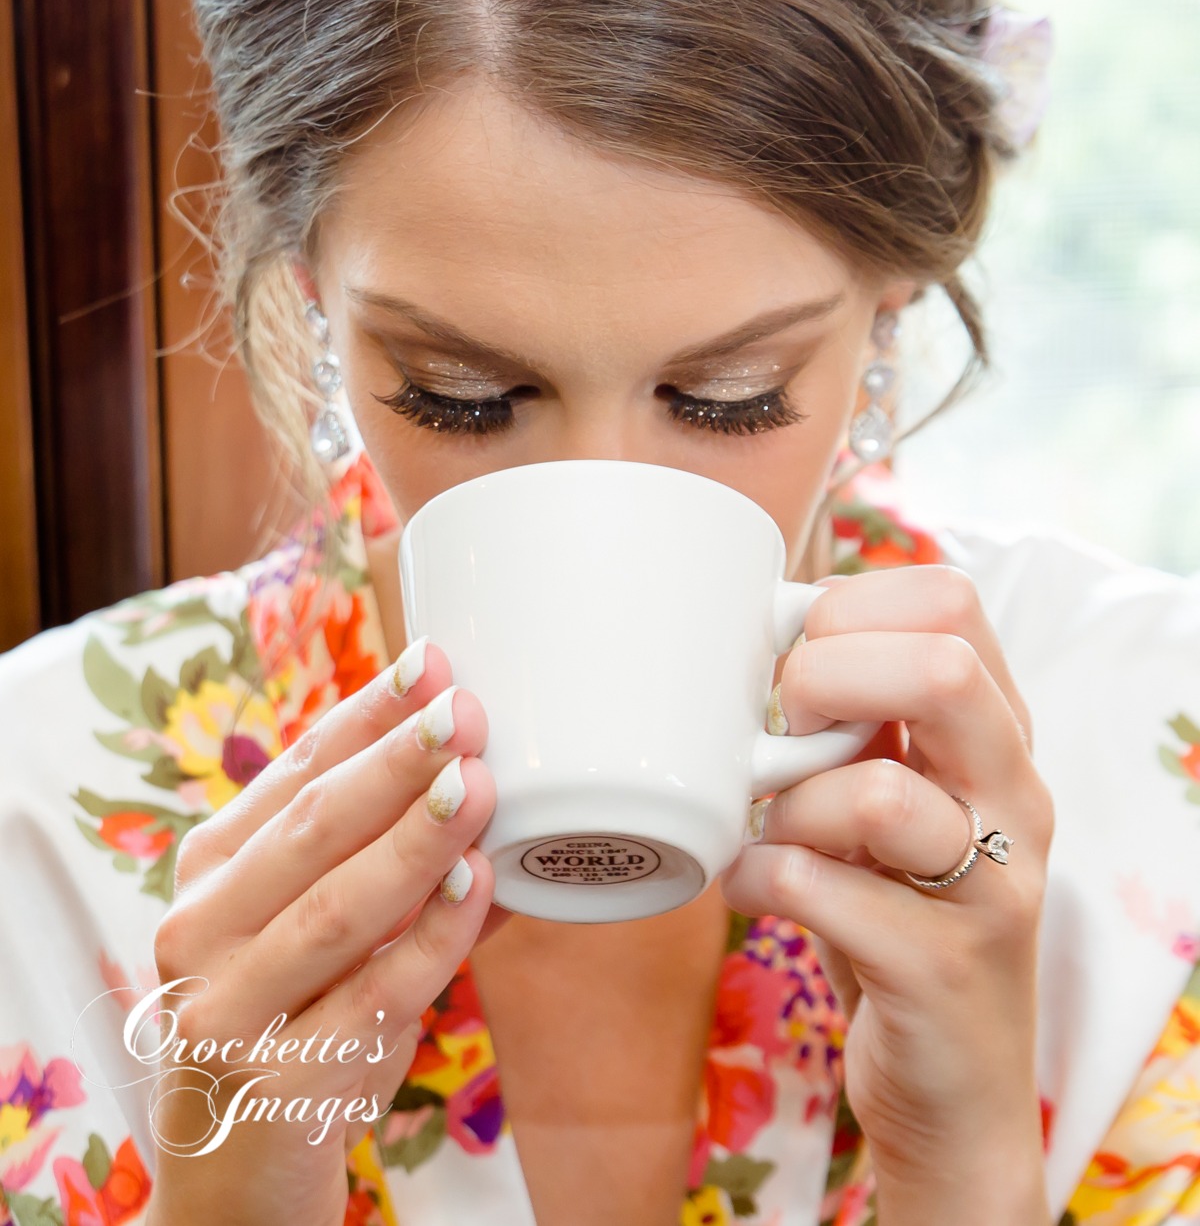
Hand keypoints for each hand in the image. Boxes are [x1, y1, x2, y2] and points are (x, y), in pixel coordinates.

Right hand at [146, 641, 507, 1225]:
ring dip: (416, 844)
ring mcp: (230, 1010)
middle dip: (394, 764)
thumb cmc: (291, 1025)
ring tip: (478, 787)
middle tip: (465, 712)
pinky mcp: (278, 1083)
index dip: (366, 716)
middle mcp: (202, 932)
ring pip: (335, 910)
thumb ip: (399, 872)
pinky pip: (371, 998)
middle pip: (310, 831)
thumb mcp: (320, 938)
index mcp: (210, 873)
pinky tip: (479, 890)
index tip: (431, 663)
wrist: (230, 1179)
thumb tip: (504, 799)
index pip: (292, 774)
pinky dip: (431, 940)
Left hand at [720, 565, 1054, 1223]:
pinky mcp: (946, 970)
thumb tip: (765, 634)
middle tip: (786, 731)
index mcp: (996, 733)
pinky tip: (754, 889)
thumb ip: (855, 720)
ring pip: (880, 793)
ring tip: (768, 831)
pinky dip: (763, 880)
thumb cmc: (899, 911)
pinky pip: (827, 893)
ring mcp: (992, 886)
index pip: (950, 600)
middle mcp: (1014, 795)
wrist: (956, 1088)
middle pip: (942, 667)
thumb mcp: (890, 797)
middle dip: (825, 677)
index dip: (851, 607)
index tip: (800, 660)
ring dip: (789, 806)